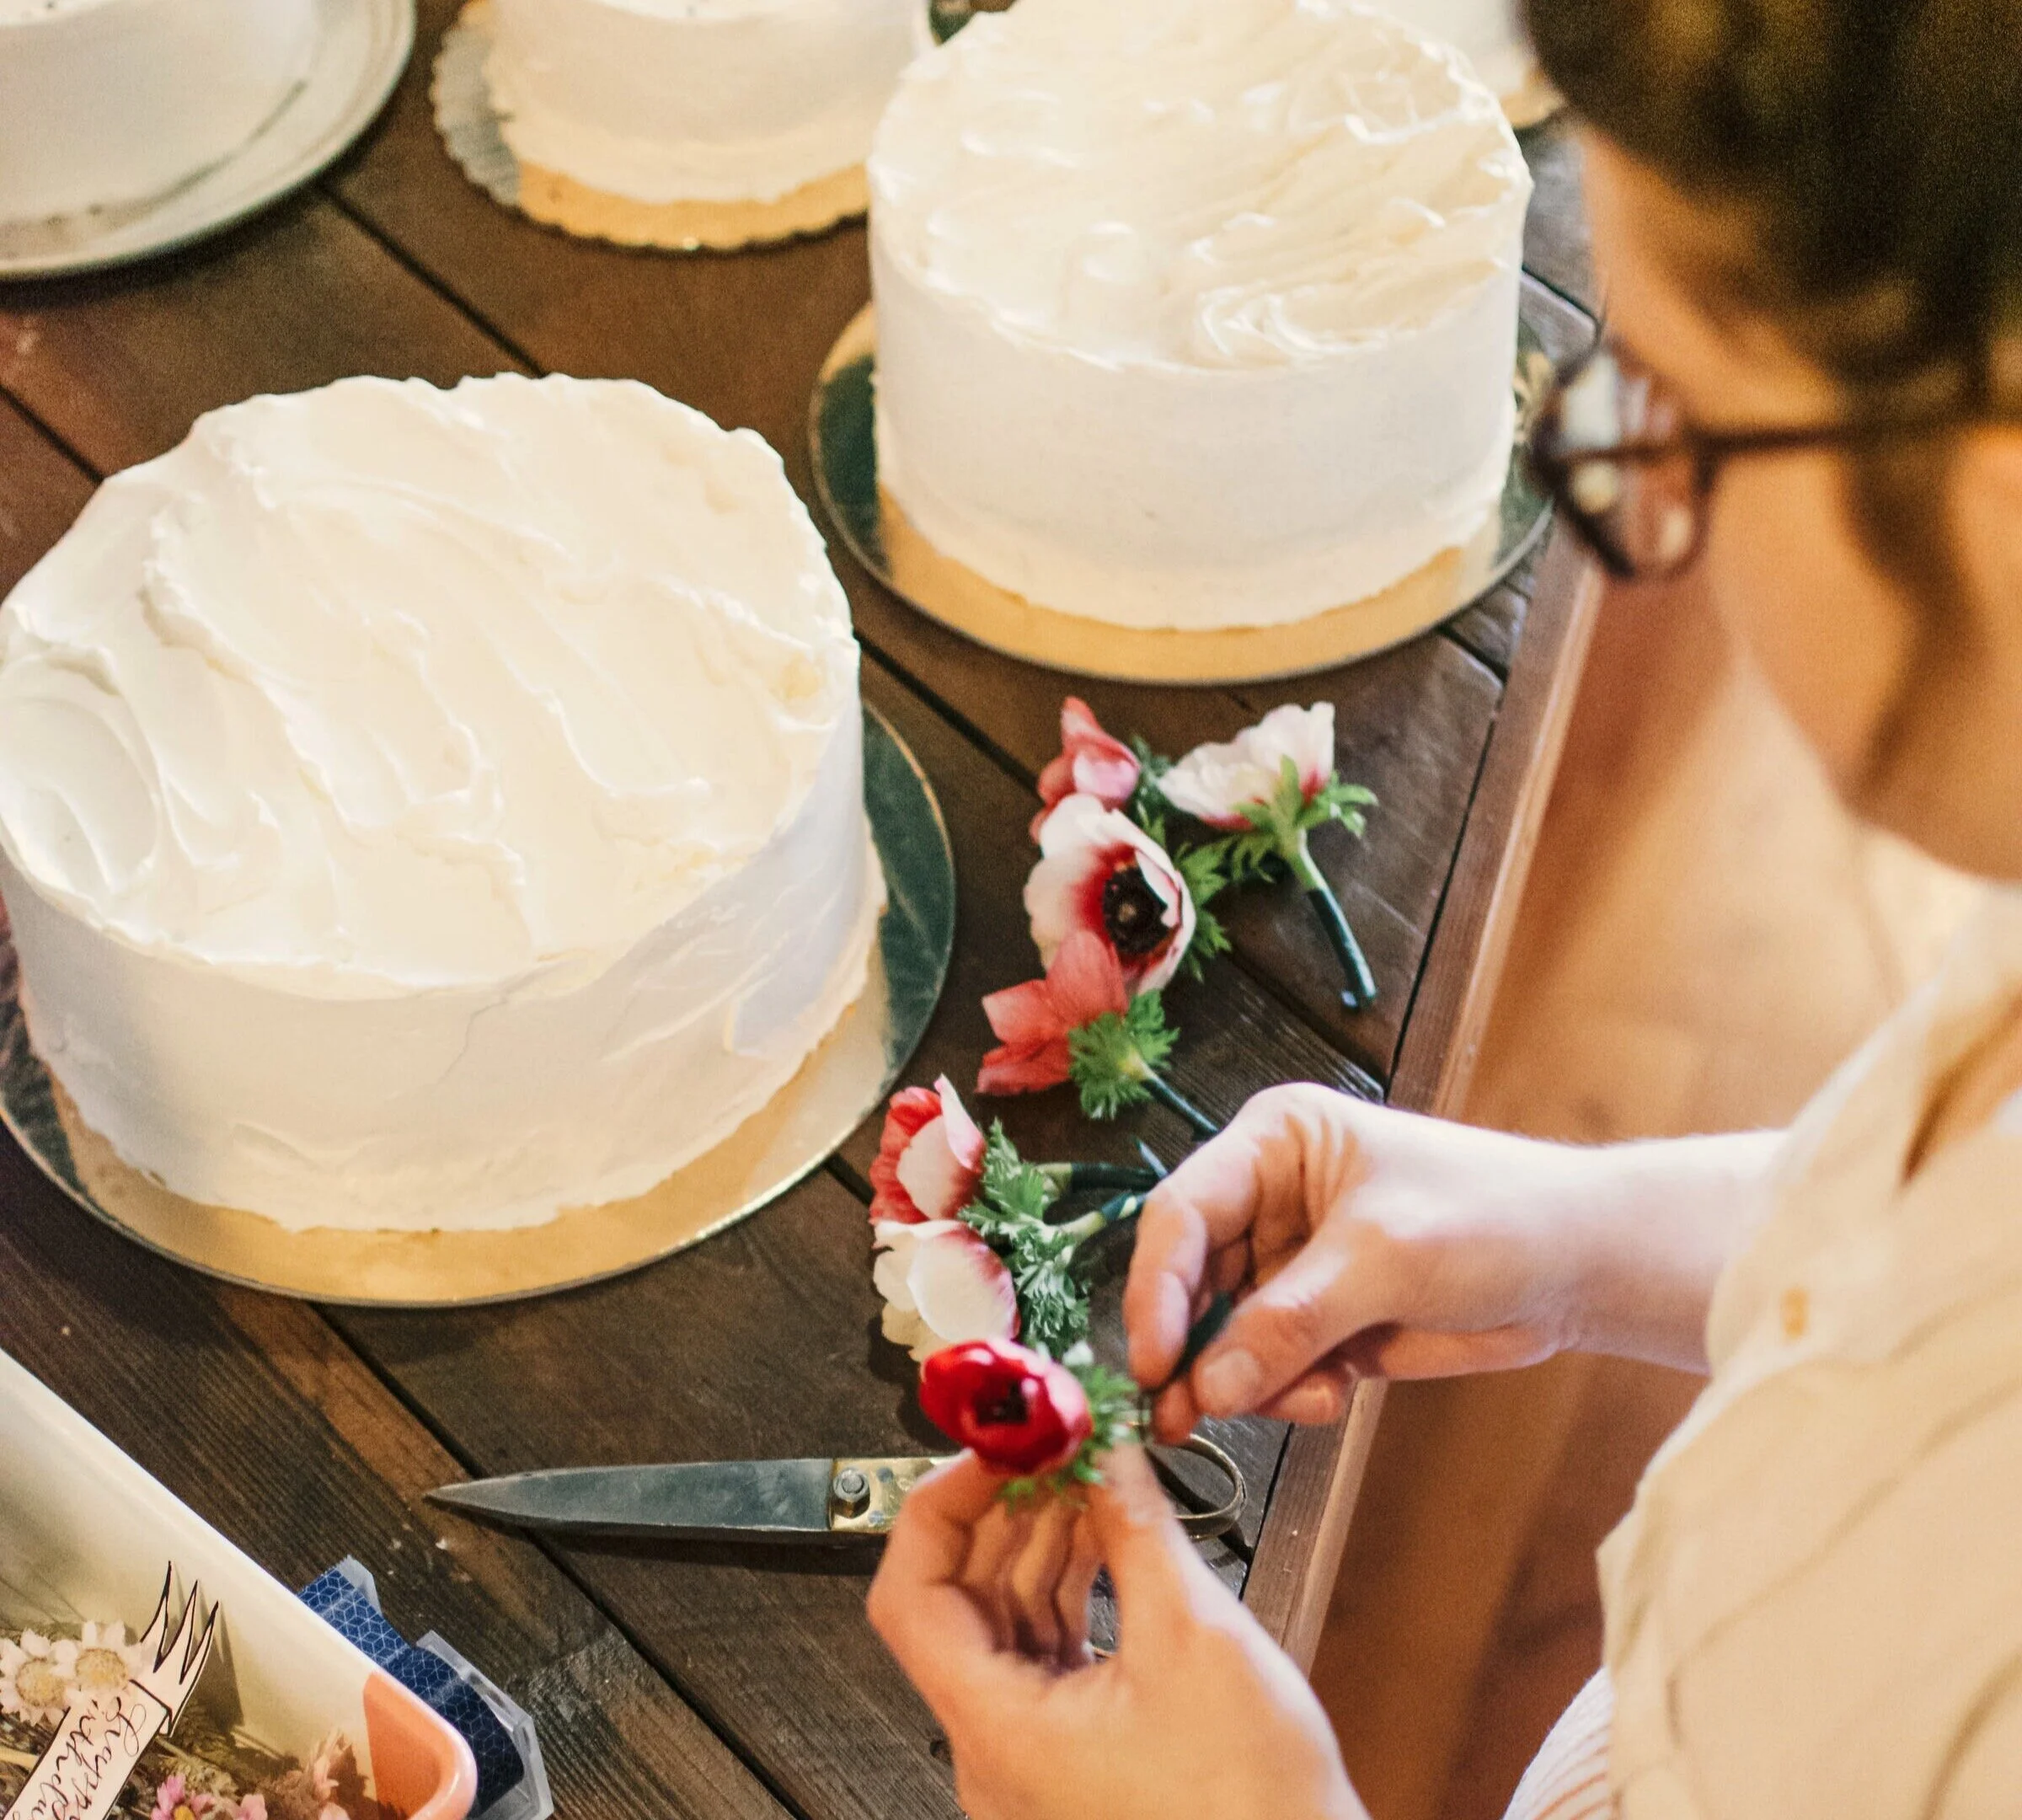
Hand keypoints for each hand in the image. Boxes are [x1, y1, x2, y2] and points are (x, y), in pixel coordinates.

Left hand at [867, 1447, 1362, 1819]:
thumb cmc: (1252, 1813)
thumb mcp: (1194, 1637)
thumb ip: (1138, 1528)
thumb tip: (1106, 1453)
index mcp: (998, 1731)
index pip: (910, 1596)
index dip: (943, 1506)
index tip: (993, 1448)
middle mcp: (996, 1750)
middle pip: (958, 1600)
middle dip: (1003, 1507)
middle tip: (1050, 1441)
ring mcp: (1032, 1755)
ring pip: (1003, 1620)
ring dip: (1040, 1539)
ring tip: (1085, 1473)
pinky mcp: (1073, 1753)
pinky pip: (1044, 1648)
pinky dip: (1068, 1584)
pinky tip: (1106, 1536)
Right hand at [1126, 1085, 1612, 1439]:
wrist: (1579, 1265)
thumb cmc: (1492, 1216)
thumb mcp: (1384, 1258)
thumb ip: (1291, 1320)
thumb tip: (1209, 1386)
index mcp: (1272, 1144)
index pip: (1182, 1214)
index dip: (1157, 1290)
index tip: (1154, 1363)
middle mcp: (1267, 1200)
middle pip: (1190, 1281)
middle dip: (1192, 1352)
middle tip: (1178, 1419)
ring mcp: (1291, 1264)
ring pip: (1225, 1336)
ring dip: (1247, 1382)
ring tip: (1308, 1399)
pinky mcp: (1320, 1320)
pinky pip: (1269, 1368)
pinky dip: (1287, 1393)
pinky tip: (1332, 1395)